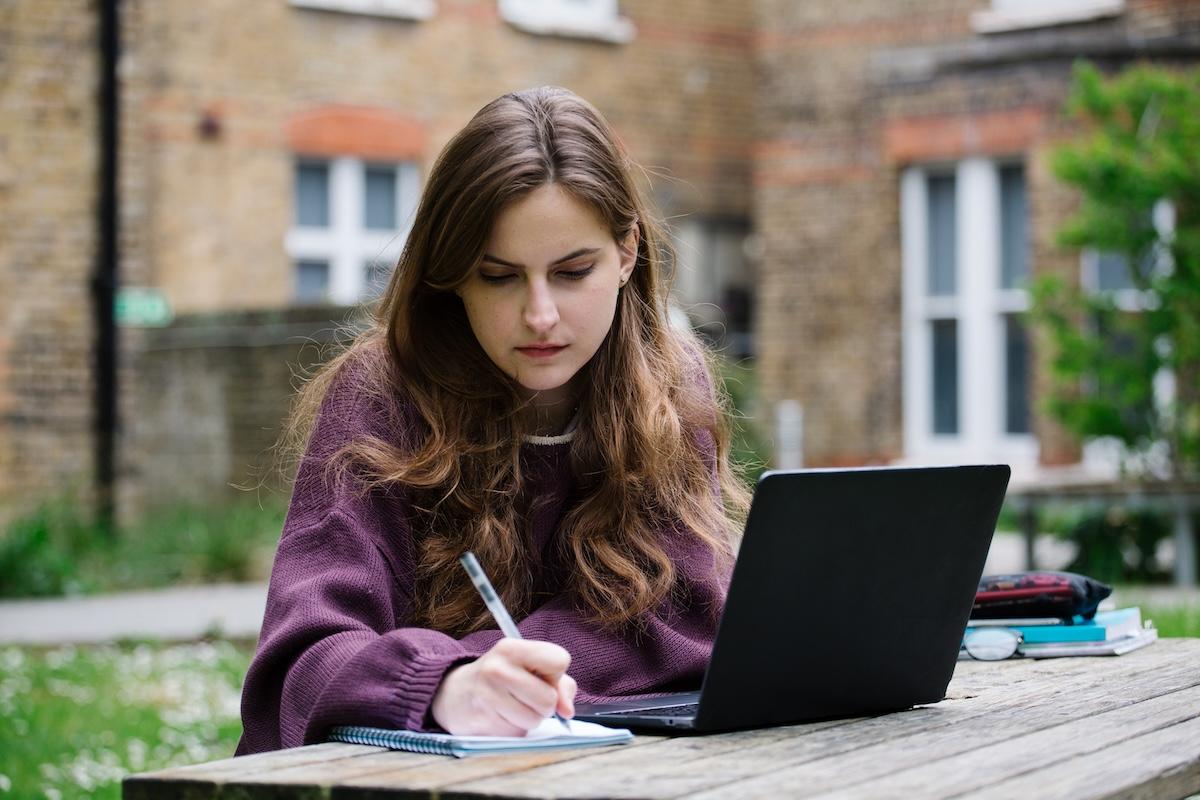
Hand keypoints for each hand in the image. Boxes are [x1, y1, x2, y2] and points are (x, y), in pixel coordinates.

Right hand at [431, 638, 576, 735]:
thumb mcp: (527, 667)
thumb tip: (567, 711)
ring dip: (530, 718)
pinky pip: (517, 732)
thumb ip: (559, 684)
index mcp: (511, 648)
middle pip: (548, 698)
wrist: (455, 693)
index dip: (556, 673)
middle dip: (545, 703)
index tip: (542, 675)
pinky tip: (500, 716)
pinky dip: (514, 728)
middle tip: (527, 696)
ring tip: (513, 706)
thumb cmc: (502, 678)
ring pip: (535, 719)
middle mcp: (497, 669)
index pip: (559, 660)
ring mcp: (487, 696)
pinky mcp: (481, 722)